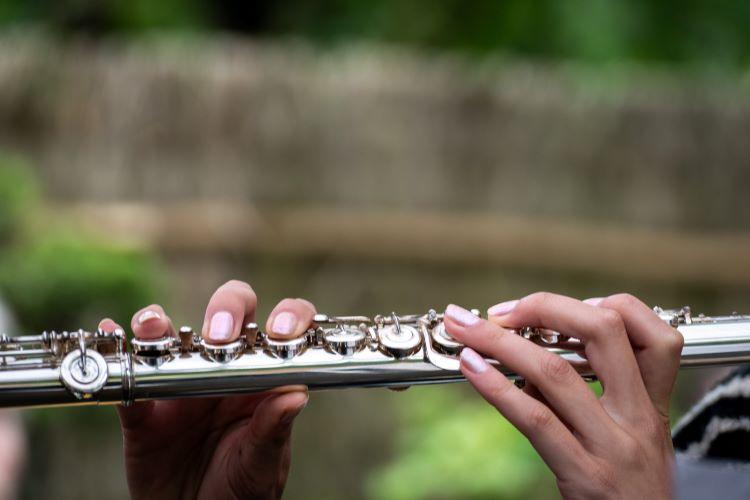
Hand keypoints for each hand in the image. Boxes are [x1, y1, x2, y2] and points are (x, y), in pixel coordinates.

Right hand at [99, 280, 316, 499]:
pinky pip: (126, 377)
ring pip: (170, 337)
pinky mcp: (142, 410)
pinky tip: (109, 334)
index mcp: (259, 380)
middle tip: (220, 336)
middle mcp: (222, 370)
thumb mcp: (262, 466)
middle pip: (227, 314)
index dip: (286, 317)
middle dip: (225, 309)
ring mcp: (180, 384)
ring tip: (153, 326)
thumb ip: (274, 431)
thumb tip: (296, 395)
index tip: (280, 331)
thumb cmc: (241, 492)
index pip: (279, 332)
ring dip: (159, 323)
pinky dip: (115, 355)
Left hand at [444, 293, 682, 499]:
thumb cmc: (630, 494)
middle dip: (543, 307)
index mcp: (653, 406)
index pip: (653, 332)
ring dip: (500, 341)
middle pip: (603, 331)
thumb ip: (593, 400)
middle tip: (499, 311)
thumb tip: (528, 364)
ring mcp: (613, 446)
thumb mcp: (630, 441)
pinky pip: (536, 419)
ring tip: (464, 328)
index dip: (604, 306)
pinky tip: (471, 368)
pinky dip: (496, 387)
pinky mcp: (585, 475)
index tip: (554, 311)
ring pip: (555, 371)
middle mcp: (638, 419)